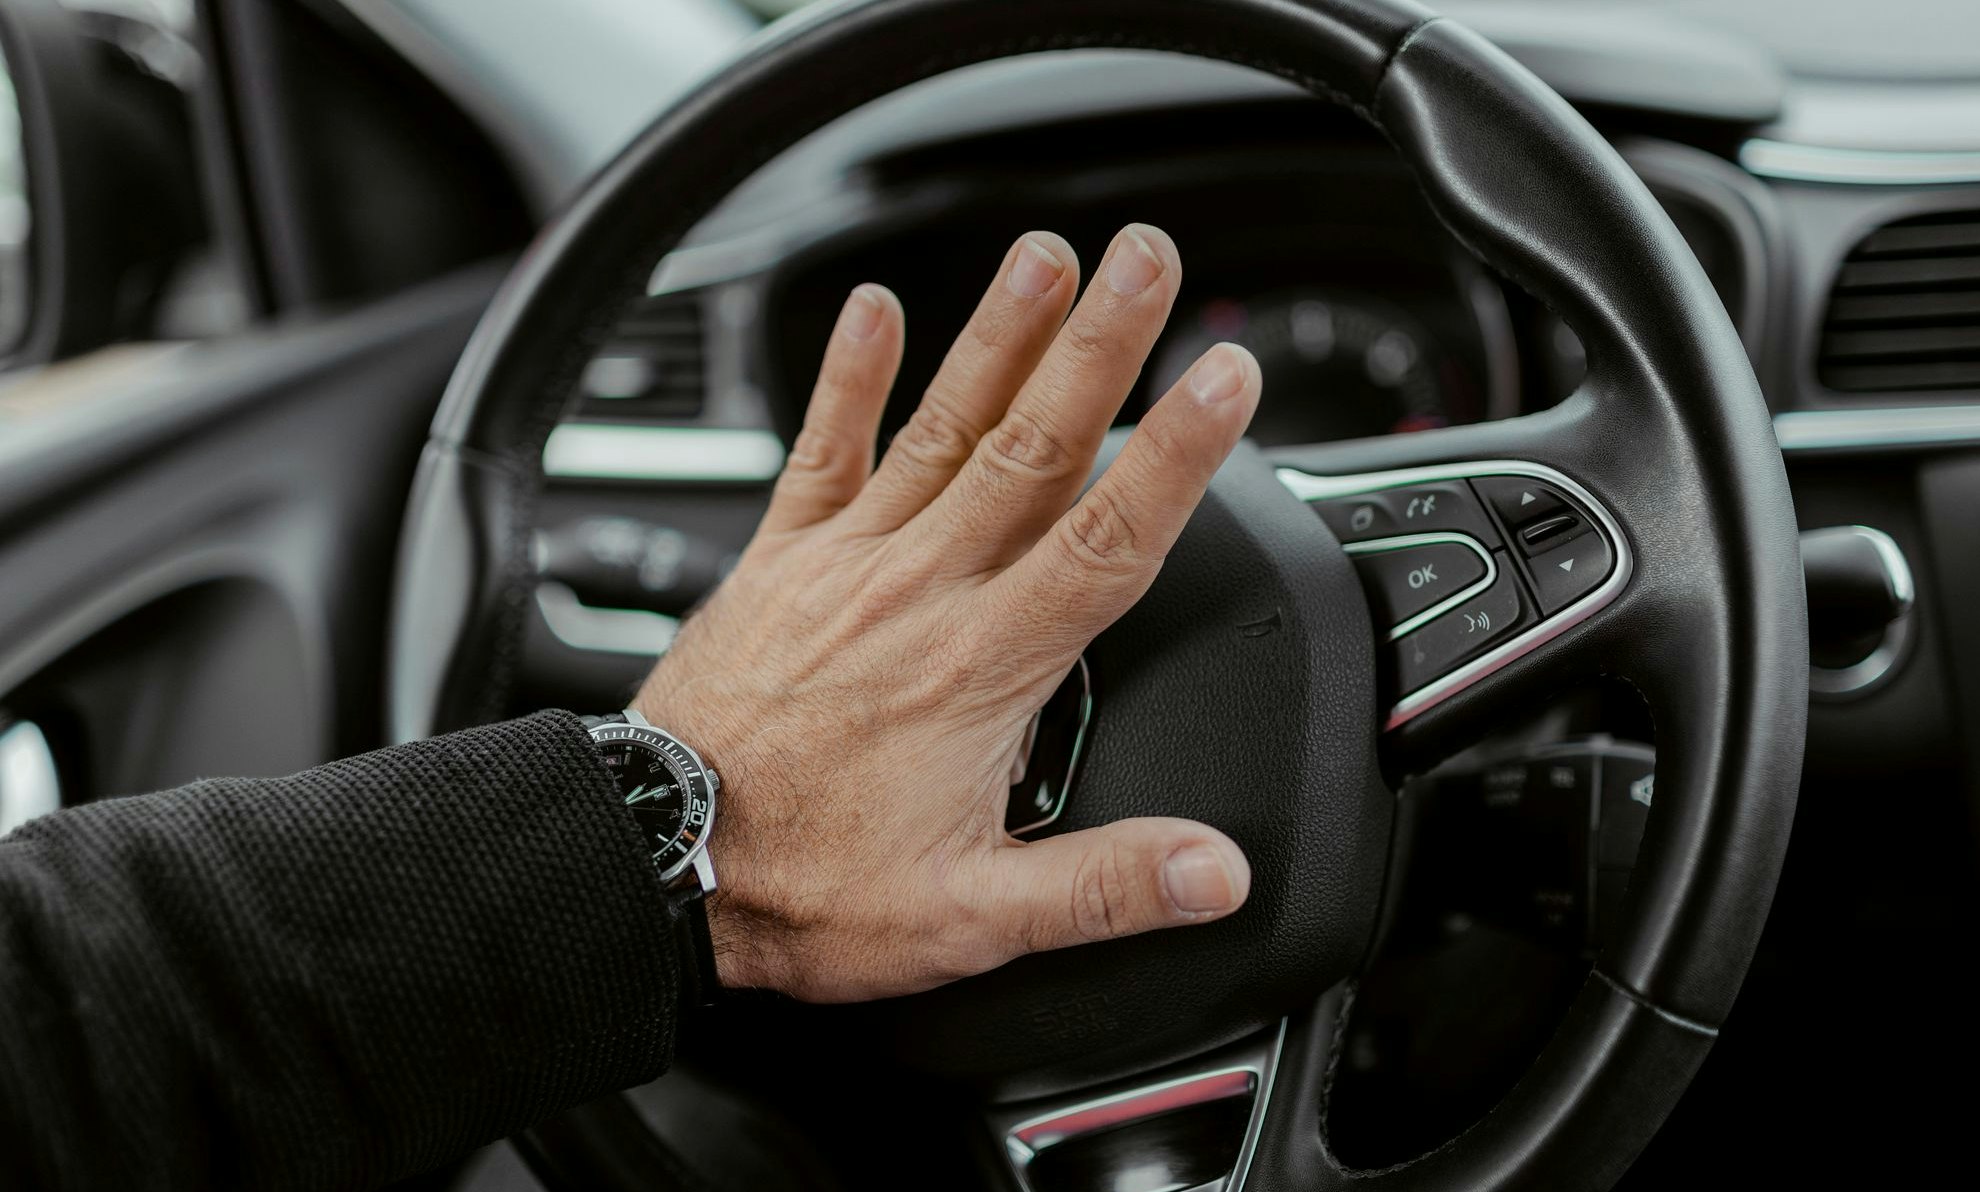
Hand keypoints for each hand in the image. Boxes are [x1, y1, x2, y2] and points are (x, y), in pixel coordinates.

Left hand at [635, 226, 1260, 1002]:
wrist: (657, 864)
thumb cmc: (806, 886)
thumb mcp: (972, 915)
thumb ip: (1105, 885)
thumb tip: (1215, 874)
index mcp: (982, 666)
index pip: (1108, 537)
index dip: (1178, 452)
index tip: (1226, 374)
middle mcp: (921, 590)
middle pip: (1036, 447)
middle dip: (1101, 344)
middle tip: (1149, 257)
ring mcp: (847, 562)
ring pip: (943, 426)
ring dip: (999, 335)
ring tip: (1046, 255)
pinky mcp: (780, 559)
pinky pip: (821, 448)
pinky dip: (847, 375)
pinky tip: (873, 308)